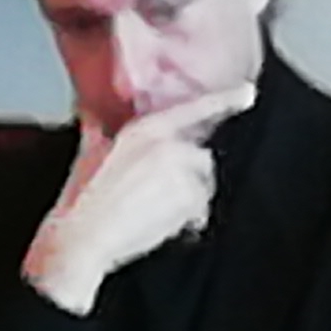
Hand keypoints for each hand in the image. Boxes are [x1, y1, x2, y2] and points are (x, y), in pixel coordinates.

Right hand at [21, 84, 252, 314]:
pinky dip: (187, 222)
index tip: (248, 92)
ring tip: (155, 214)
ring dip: (188, 203)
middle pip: (201, 158)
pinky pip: (200, 210)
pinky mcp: (187, 195)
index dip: (225, 100)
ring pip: (203, 185)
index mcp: (143, 128)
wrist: (83, 237)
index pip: (193, 109)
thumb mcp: (88, 154)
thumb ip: (97, 127)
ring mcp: (178, 168)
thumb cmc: (82, 201)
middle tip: (158, 200)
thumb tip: (89, 110)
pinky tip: (160, 225)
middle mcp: (165, 142)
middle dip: (188, 181)